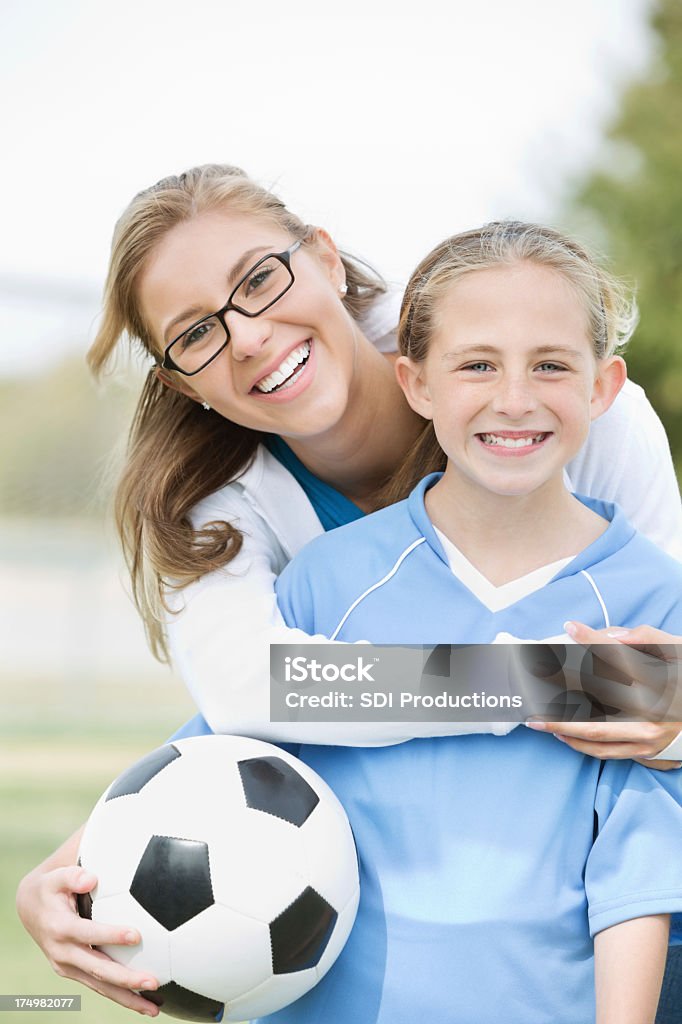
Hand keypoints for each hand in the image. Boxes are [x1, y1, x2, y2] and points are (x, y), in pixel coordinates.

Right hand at [16, 862, 158, 1015]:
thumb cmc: (50, 887)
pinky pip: (98, 985)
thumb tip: (91, 879)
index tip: (136, 936)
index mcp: (60, 928)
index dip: (111, 936)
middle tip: (153, 982)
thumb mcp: (56, 876)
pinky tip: (143, 1003)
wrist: (29, 909)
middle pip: (97, 970)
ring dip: (127, 998)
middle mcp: (63, 953)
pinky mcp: (73, 972)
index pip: (88, 934)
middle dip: (125, 979)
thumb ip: (72, 875)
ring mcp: (67, 967)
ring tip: (153, 1009)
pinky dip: (119, 995)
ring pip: (100, 986)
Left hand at [526, 622, 681, 767]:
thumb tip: (611, 636)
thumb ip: (646, 639)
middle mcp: (650, 710)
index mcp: (659, 681)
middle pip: (595, 699)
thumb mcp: (678, 652)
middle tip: (532, 682)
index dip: (591, 640)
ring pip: (593, 732)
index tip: (570, 627)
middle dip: (559, 691)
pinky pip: (604, 750)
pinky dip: (579, 744)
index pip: (617, 658)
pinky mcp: (644, 750)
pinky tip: (561, 734)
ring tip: (536, 718)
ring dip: (560, 727)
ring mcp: (646, 734)